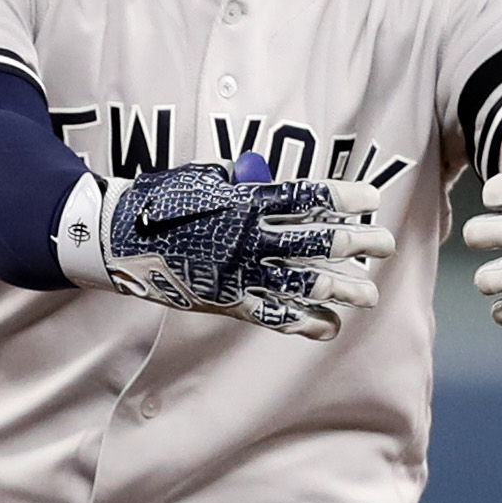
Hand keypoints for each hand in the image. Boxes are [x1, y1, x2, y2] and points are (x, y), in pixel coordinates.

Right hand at [97, 162, 392, 340]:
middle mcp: (247, 238)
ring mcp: (237, 272)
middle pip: (313, 241)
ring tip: (370, 294)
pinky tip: (329, 327)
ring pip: (301, 283)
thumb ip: (239, 181)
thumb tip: (264, 176)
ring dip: (340, 289)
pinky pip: (272, 315)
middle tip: (387, 246)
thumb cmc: (159, 201)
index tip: (372, 198)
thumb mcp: (201, 179)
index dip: (342, 196)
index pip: (305, 196)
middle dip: (355, 244)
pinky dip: (303, 323)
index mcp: (244, 201)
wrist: (115, 238)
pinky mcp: (225, 300)